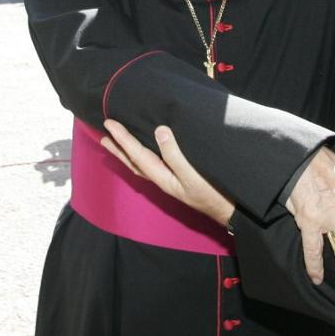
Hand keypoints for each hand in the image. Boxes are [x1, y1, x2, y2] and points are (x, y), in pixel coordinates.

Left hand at [101, 120, 235, 227]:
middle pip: (134, 162)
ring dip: (129, 153)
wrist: (230, 211)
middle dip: (119, 148)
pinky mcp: (180, 179)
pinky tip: (149, 152)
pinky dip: (145, 156)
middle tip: (104, 135)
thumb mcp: (192, 175)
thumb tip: (160, 131)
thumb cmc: (213, 194)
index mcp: (162, 177)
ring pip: (143, 164)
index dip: (123, 138)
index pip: (137, 154)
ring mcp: (170, 180)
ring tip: (117, 144)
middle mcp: (162, 179)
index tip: (109, 124)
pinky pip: (155, 164)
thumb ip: (175, 154)